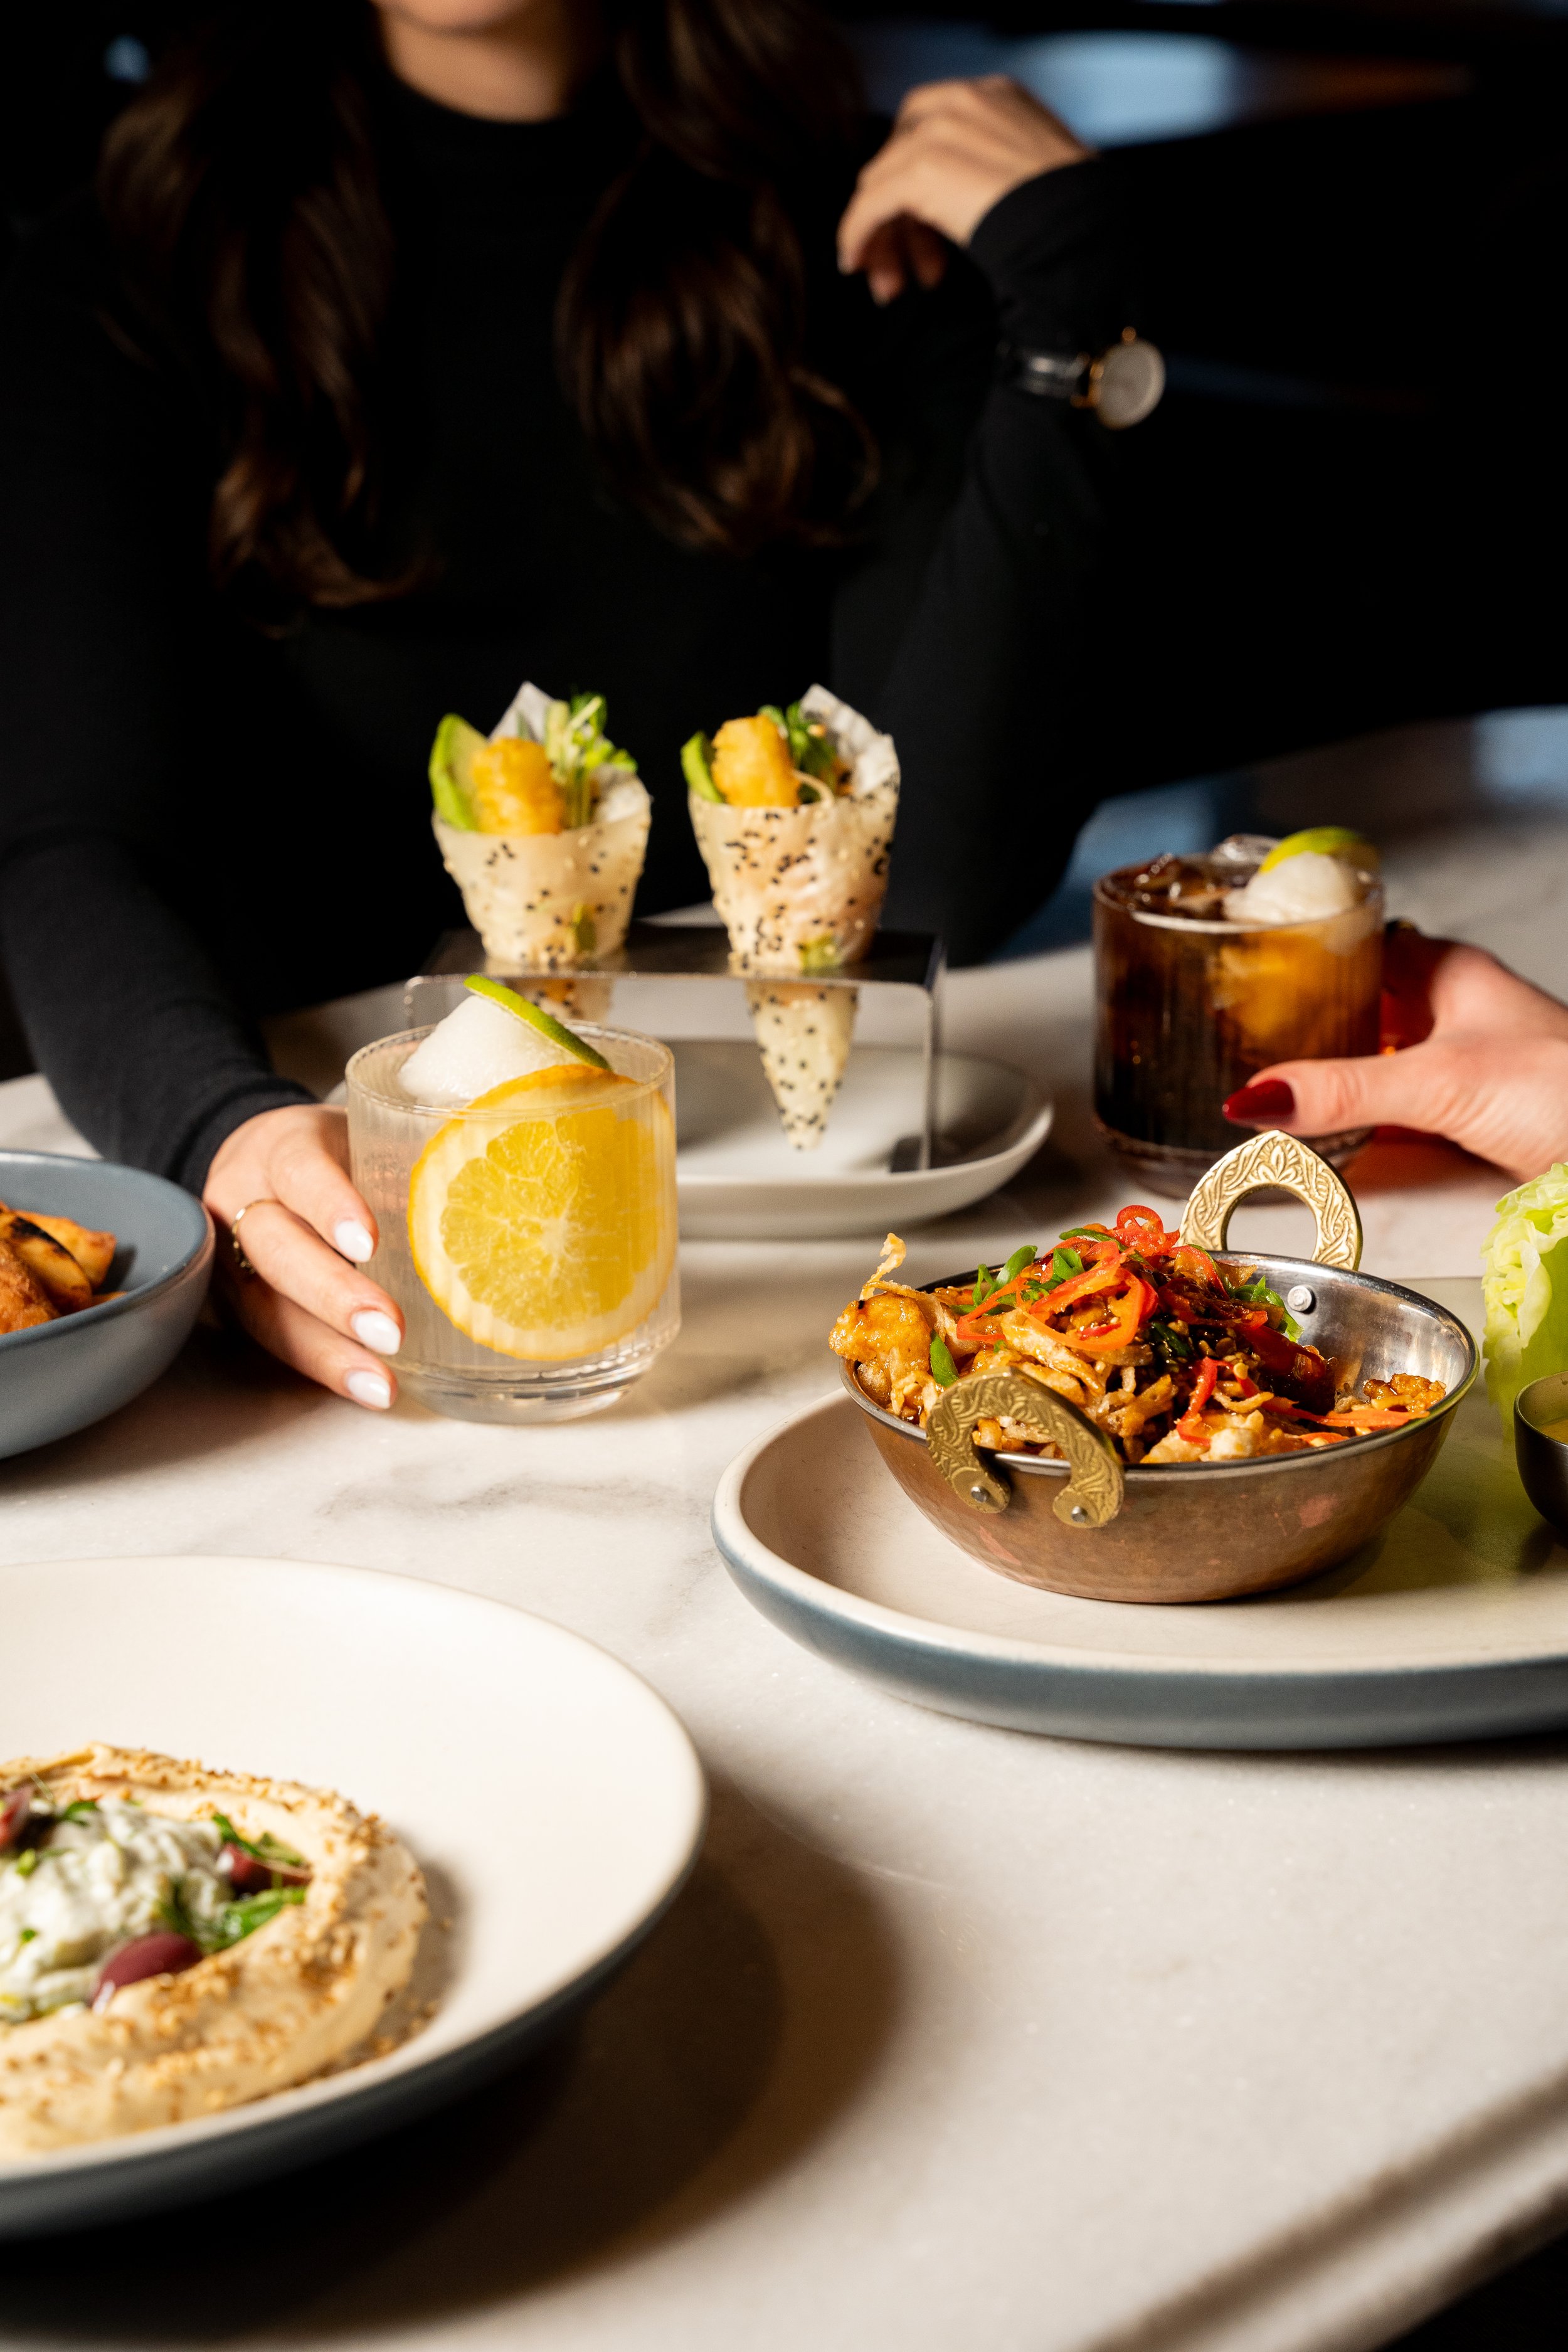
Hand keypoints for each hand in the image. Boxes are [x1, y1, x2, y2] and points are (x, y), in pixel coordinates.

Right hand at [203, 1105, 403, 1408]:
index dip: (330, 1206)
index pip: (299, 1171)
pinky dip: (325, 1367)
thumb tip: (499, 1194)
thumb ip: (408, 1161)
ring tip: (379, 1382)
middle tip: (390, 1329)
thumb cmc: (336, 1153)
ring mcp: (235, 1260)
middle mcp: (245, 1203)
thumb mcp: (364, 1136)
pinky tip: (367, 1388)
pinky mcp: (242, 1304)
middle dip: (334, 1296)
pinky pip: (277, 1339)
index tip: (368, 1243)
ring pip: (268, 1307)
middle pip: (277, 1250)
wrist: (265, 1164)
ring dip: (328, 1350)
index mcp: (280, 1149)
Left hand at [838, 75, 1090, 303]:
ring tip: (891, 283)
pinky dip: (857, 234)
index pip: (931, 127)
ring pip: (881, 181)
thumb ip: (994, 169)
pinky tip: (856, 262)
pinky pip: (869, 204)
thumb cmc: (1073, 217)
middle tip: (907, 266)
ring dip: (884, 237)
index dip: (918, 180)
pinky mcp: (920, 170)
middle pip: (900, 154)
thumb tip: (969, 203)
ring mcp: (940, 131)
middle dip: (899, 215)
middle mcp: (963, 102)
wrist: (1080, 230)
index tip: (923, 226)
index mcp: (996, 96)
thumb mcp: (1036, 174)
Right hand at [1222, 934, 1567, 1180]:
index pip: (1362, 946)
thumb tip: (1259, 1096)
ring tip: (1275, 1095)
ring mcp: (1465, 1068)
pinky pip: (1398, 1115)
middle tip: (1248, 1043)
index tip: (1252, 974)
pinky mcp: (1472, 1120)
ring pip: (1380, 1064)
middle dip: (1311, 1031)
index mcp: (1449, 975)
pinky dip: (1362, 1126)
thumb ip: (1343, 1092)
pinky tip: (1332, 1141)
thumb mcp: (1438, 1084)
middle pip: (1364, 1012)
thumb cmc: (1567, 1088)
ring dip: (1335, 1083)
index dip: (1309, 957)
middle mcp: (1456, 1016)